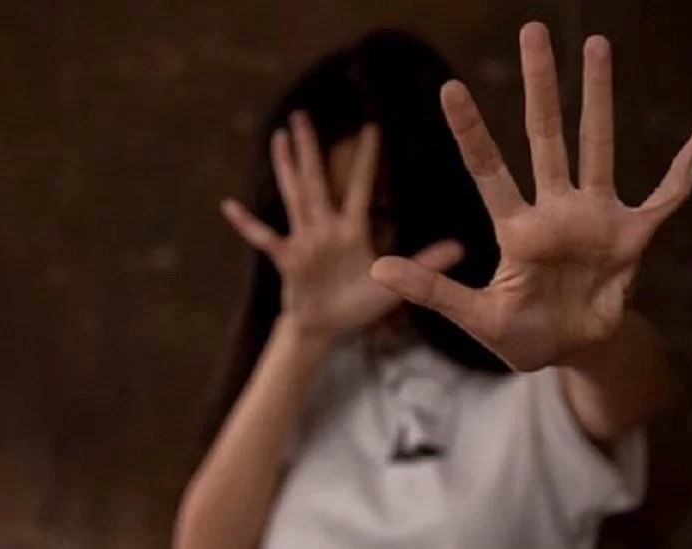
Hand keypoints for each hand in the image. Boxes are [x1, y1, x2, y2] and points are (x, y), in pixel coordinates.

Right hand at [223, 112, 462, 340]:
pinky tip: (229, 205)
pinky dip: (247, 224)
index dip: (365, 159)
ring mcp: (304, 242)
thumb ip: (424, 263)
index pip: (358, 187)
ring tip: (279, 138)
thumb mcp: (392, 284)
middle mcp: (325, 229)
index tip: (371, 127)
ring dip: (286, 168)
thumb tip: (462, 247)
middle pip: (317, 181)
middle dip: (312, 149)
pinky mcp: (287, 260)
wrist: (326, 329)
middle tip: (303, 115)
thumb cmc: (358, 305)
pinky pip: (265, 238)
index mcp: (350, 231)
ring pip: (294, 197)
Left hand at [371, 23, 691, 371]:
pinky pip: (664, 198)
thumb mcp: (475, 316)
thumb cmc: (521, 335)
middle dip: (540, 85)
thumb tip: (378, 267)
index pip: (488, 169)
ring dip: (599, 98)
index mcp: (515, 230)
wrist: (572, 352)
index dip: (471, 130)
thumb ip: (431, 291)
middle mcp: (553, 211)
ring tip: (596, 45)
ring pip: (597, 146)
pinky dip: (682, 172)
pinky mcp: (632, 236)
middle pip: (545, 136)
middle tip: (533, 31)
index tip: (449, 88)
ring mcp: (595, 218)